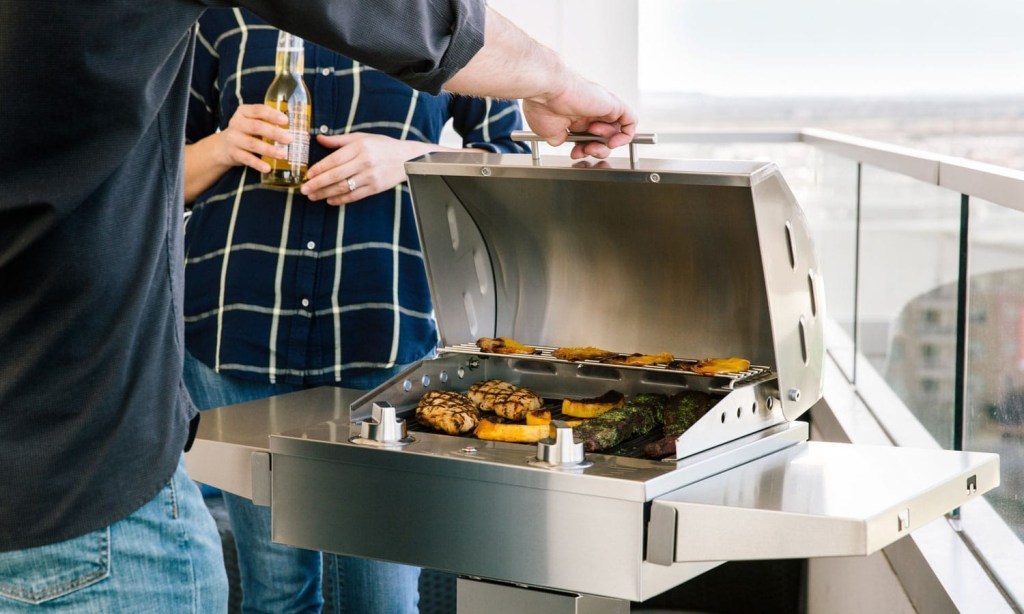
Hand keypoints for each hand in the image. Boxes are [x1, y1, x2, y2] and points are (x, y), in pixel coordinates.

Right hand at [214, 104, 291, 172]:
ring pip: (253, 144)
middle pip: (257, 126)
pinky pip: (247, 159)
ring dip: (269, 150)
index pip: (259, 110)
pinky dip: (258, 164)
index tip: (286, 121)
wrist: (224, 147)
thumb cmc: (247, 132)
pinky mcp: (233, 153)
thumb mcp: (255, 123)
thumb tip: (304, 135)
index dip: (272, 115)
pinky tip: (268, 168)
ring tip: (283, 154)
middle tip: (290, 139)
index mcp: (244, 112)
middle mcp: (237, 123)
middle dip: (274, 133)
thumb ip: (272, 124)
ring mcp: (234, 138)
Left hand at [301, 133, 426, 205]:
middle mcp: (364, 162)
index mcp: (359, 147)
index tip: (307, 175)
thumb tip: (318, 138)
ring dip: (325, 193)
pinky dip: (341, 200)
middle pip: (335, 175)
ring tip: (313, 197)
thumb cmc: (383, 146)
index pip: (333, 160)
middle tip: (304, 189)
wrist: (406, 158)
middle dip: (317, 184)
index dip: (318, 168)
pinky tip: (330, 200)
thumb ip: (339, 140)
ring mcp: (370, 176)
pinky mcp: (375, 188)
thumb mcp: (361, 137)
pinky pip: (354, 196)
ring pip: (343, 187)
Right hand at [521, 74, 636, 159]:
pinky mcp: (614, 105)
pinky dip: (625, 135)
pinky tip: (612, 142)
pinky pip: (630, 121)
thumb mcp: (550, 131)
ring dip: (605, 145)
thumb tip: (562, 143)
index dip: (584, 150)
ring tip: (592, 142)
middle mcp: (590, 111)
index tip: (575, 153)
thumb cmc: (543, 104)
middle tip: (584, 150)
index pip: (589, 137)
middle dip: (595, 150)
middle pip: (604, 138)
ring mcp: (602, 108)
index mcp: (576, 117)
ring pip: (616, 132)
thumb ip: (559, 139)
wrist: (548, 89)